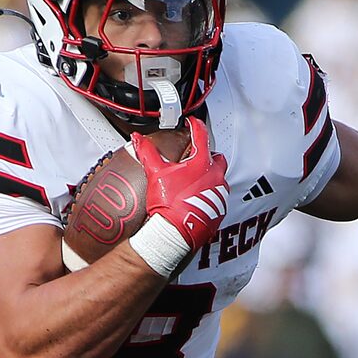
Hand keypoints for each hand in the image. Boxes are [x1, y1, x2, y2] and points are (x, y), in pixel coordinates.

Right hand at [131, 116, 228, 249]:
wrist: (175, 234)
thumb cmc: (169, 205)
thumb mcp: (156, 174)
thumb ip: (147, 153)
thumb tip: (138, 139)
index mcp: (202, 163)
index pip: (202, 136)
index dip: (195, 126)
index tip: (193, 123)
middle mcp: (216, 176)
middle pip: (216, 158)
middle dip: (207, 155)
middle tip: (194, 158)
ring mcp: (220, 194)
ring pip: (219, 178)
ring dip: (209, 177)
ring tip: (192, 181)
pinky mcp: (220, 210)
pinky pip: (218, 197)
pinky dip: (209, 195)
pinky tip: (195, 199)